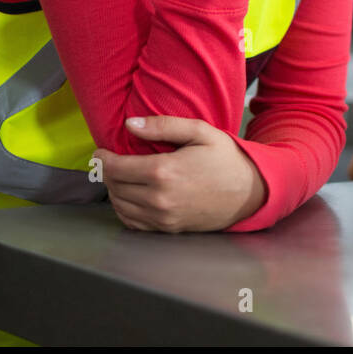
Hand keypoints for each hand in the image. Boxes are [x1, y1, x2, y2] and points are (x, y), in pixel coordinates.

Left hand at [94, 116, 267, 231]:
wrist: (251, 193)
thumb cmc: (227, 160)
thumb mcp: (200, 132)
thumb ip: (163, 126)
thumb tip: (131, 124)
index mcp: (163, 171)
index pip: (115, 167)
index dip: (102, 158)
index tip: (101, 152)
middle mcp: (158, 198)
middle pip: (114, 186)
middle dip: (107, 173)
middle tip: (110, 161)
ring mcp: (163, 217)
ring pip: (120, 205)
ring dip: (114, 190)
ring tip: (120, 177)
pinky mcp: (168, 229)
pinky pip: (133, 222)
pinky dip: (124, 209)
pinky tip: (131, 196)